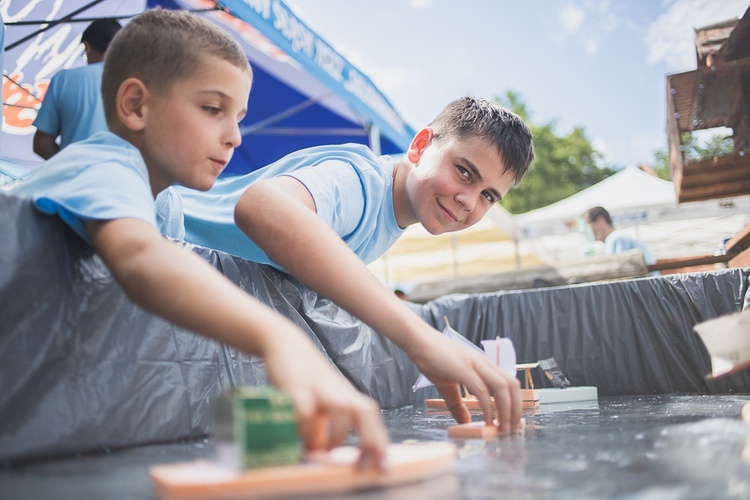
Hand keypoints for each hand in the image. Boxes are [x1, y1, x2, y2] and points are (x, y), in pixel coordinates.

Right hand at [261, 325, 389, 470]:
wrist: (289, 346)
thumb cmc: (310, 381)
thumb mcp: (328, 402)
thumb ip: (334, 426)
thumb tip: (331, 456)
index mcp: (351, 398)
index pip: (372, 420)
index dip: (379, 445)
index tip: (382, 467)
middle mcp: (341, 393)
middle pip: (365, 413)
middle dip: (369, 441)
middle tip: (362, 466)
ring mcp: (321, 389)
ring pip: (340, 412)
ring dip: (334, 438)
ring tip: (321, 452)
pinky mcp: (298, 388)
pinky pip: (306, 413)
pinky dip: (304, 430)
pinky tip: (298, 437)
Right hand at [409, 331, 521, 432]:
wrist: (417, 340)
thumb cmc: (432, 359)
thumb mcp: (446, 386)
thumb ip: (457, 404)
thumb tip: (465, 421)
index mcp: (483, 366)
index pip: (509, 383)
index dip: (515, 403)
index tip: (513, 421)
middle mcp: (483, 363)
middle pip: (511, 385)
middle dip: (516, 409)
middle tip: (512, 428)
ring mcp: (474, 365)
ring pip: (502, 387)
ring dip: (506, 410)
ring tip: (503, 428)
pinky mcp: (463, 369)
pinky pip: (481, 390)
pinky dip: (488, 407)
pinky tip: (487, 420)